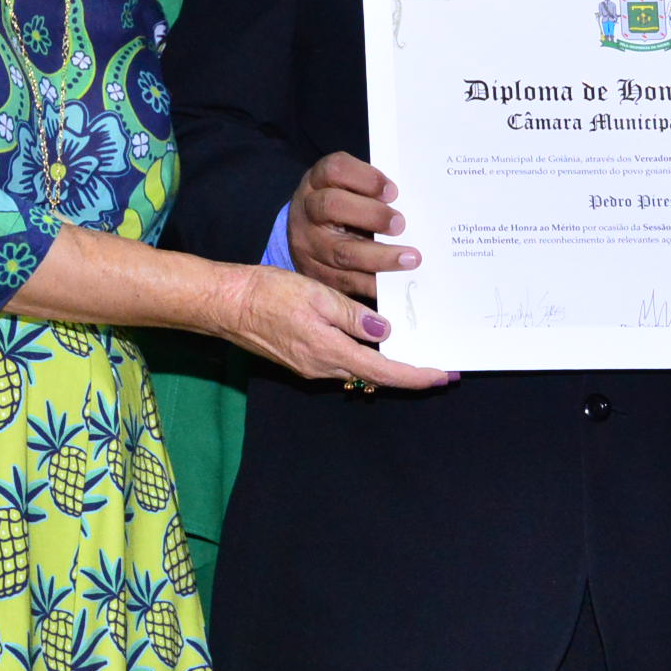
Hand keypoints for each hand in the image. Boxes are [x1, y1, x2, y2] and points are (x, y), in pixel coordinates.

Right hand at [216, 263, 451, 390]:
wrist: (226, 304)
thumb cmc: (268, 294)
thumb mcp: (317, 296)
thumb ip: (353, 316)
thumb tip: (384, 332)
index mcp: (329, 351)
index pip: (383, 372)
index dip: (416, 376)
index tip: (443, 376)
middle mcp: (322, 367)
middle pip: (375, 376)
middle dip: (407, 373)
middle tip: (438, 365)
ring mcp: (311, 366)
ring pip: (359, 369)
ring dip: (387, 365)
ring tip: (414, 350)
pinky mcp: (302, 359)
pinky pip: (342, 361)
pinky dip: (365, 356)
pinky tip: (375, 341)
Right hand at [285, 152, 419, 301]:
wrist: (305, 231)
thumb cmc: (340, 203)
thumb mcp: (346, 186)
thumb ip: (371, 191)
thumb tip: (412, 204)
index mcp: (317, 180)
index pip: (336, 170)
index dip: (365, 179)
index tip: (393, 191)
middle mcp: (307, 209)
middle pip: (332, 206)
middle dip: (371, 215)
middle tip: (400, 224)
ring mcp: (308, 243)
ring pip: (341, 252)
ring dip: (380, 258)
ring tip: (409, 259)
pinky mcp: (314, 273)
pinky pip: (344, 282)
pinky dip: (372, 285)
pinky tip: (394, 284)